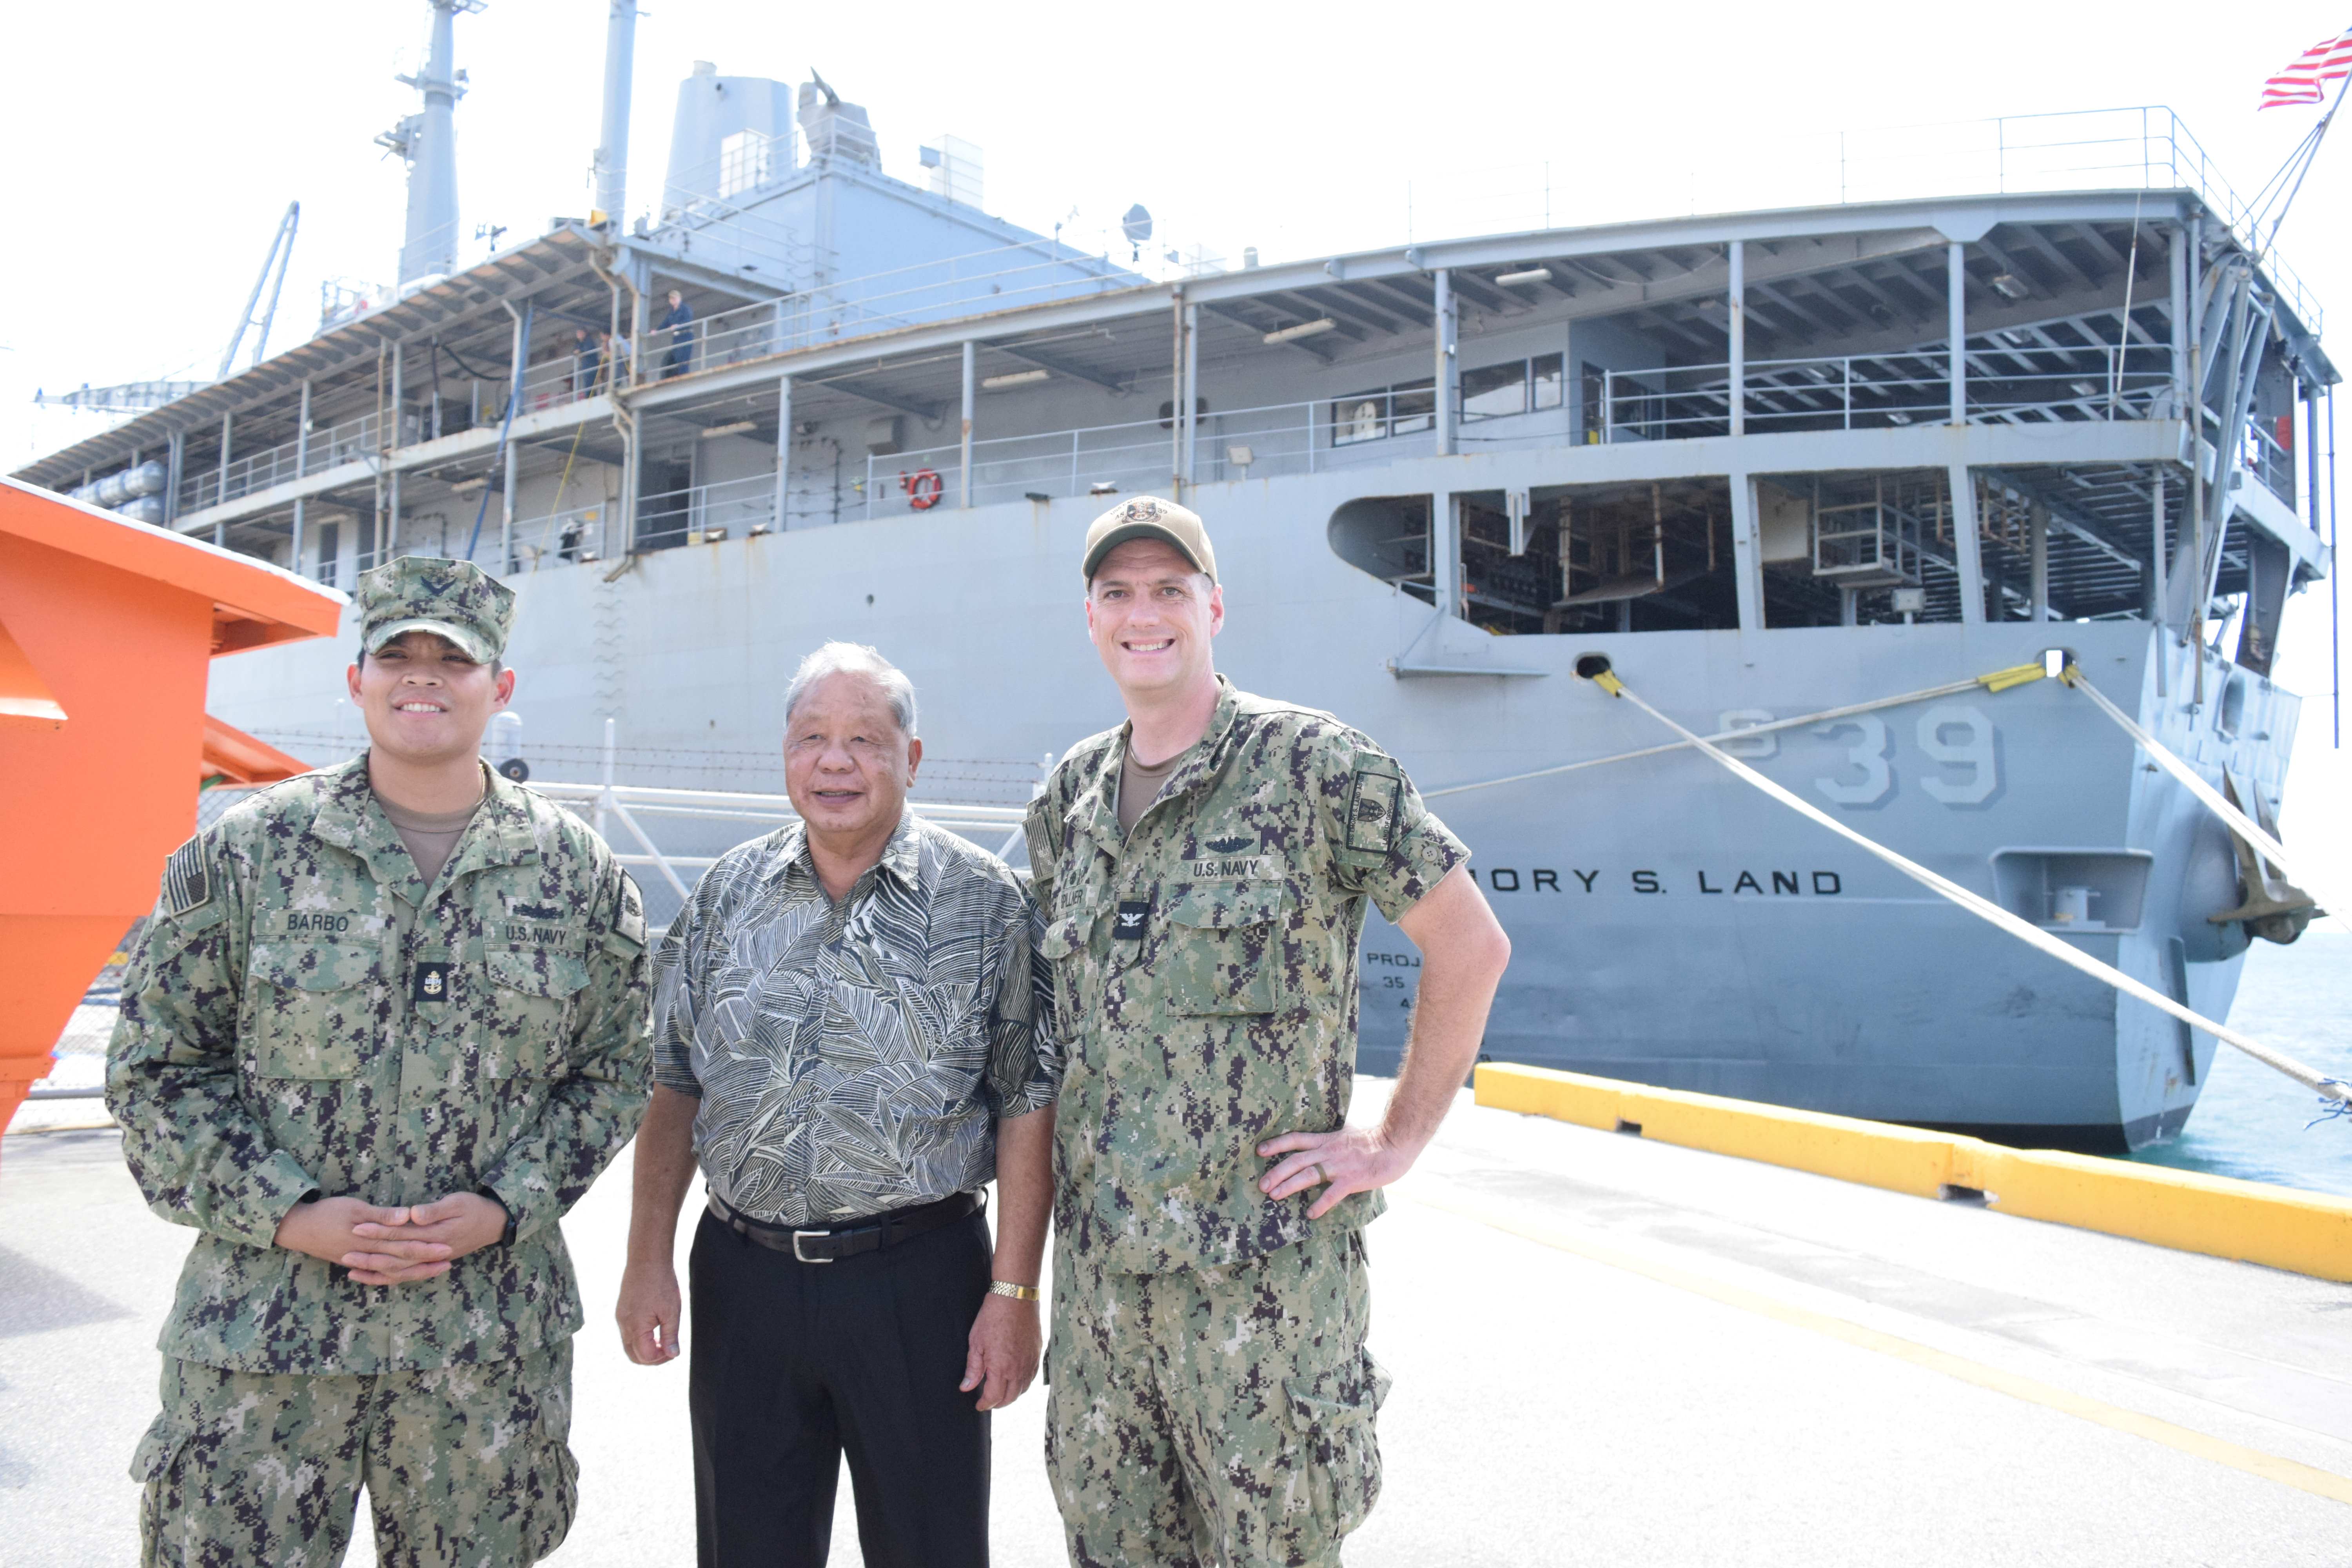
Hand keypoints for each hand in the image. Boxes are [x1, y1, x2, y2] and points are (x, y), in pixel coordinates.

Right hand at [276, 1196, 449, 1285]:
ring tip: (435, 1269)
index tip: (447, 1246)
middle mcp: (368, 1254)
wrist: (297, 1228)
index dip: (426, 1247)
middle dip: (426, 1261)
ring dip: (414, 1270)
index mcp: (370, 1240)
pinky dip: (391, 1276)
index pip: (404, 1245)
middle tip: (449, 1260)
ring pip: (392, 1270)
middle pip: (402, 1260)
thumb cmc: (326, 1213)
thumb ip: (381, 1214)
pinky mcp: (353, 1262)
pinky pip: (377, 1273)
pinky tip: (404, 1276)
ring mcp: (360, 1261)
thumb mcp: (354, 1207)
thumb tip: (407, 1217)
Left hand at [350, 1192, 505, 1284]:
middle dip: (369, 1254)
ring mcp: (429, 1260)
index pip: (402, 1235)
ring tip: (350, 1266)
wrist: (494, 1223)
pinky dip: (386, 1277)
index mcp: (436, 1235)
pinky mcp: (428, 1262)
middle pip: (395, 1256)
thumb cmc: (475, 1209)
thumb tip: (413, 1215)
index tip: (358, 1227)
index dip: (379, 1232)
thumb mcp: (458, 1203)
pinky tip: (369, 1276)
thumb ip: (435, 1210)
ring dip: (374, 1269)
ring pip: (398, 1270)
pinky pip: (405, 1275)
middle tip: (345, 1251)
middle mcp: (430, 1252)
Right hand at [617, 1258, 683, 1365]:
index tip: (674, 1349)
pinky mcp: (622, 1310)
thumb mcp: (671, 1311)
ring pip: (629, 1344)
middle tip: (668, 1350)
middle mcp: (624, 1325)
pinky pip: (628, 1332)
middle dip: (651, 1358)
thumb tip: (673, 1355)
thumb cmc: (661, 1283)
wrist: (647, 1258)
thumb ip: (670, 1336)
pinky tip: (654, 1328)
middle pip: (633, 1355)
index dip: (661, 1358)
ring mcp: (620, 1317)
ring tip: (663, 1339)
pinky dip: (640, 1337)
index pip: (646, 1356)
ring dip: (645, 1348)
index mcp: (635, 1327)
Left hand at [961, 1292, 1039, 1410]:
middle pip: (1010, 1397)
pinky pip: (1032, 1377)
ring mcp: (1030, 1361)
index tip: (978, 1405)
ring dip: (1011, 1395)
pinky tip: (1015, 1380)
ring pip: (1023, 1389)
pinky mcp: (1037, 1353)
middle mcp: (1018, 1369)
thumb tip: (966, 1387)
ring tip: (1001, 1393)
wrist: (1015, 1297)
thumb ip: (973, 1368)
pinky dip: (1023, 1384)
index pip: (994, 1397)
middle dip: (997, 1404)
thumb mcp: (976, 1342)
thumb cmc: (993, 1317)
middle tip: (988, 1402)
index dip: (985, 1405)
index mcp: (1001, 1368)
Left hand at [1256, 1125, 1417, 1219]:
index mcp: (1326, 1140)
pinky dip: (1320, 1204)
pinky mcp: (1352, 1179)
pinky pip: (1332, 1193)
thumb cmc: (1373, 1139)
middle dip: (1277, 1172)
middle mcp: (1328, 1151)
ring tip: (1274, 1196)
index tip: (1259, 1151)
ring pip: (1308, 1174)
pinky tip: (1310, 1214)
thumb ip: (1331, 1139)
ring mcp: (1339, 1165)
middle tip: (1262, 1185)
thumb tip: (1320, 1141)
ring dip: (1289, 1185)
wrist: (1395, 1142)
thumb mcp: (1346, 1133)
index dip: (1276, 1144)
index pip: (1296, 1139)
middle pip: (1296, 1160)